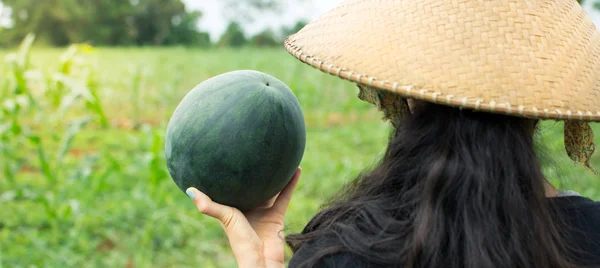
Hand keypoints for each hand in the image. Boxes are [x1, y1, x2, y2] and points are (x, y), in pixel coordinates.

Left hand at [186, 167, 301, 267]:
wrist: (261, 259)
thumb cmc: (240, 241)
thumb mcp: (224, 218)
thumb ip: (209, 205)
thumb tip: (189, 189)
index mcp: (232, 208)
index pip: (229, 188)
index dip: (228, 175)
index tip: (226, 156)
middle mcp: (247, 208)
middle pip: (251, 185)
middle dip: (253, 171)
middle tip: (254, 150)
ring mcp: (263, 211)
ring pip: (270, 188)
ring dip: (276, 174)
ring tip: (278, 156)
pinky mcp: (277, 215)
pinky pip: (286, 194)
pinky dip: (292, 183)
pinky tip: (297, 168)